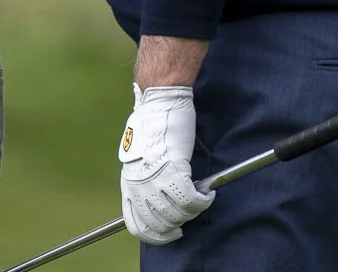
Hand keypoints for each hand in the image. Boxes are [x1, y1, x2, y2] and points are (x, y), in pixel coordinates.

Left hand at [119, 84, 214, 243]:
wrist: (159, 101)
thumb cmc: (152, 124)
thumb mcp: (139, 158)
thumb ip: (144, 179)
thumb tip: (156, 199)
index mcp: (129, 184)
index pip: (136, 225)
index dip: (155, 235)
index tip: (169, 232)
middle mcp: (140, 185)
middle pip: (159, 224)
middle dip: (176, 226)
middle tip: (188, 215)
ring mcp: (156, 179)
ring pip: (177, 214)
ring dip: (192, 212)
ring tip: (200, 201)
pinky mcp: (174, 169)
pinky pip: (191, 199)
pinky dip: (202, 201)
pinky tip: (207, 194)